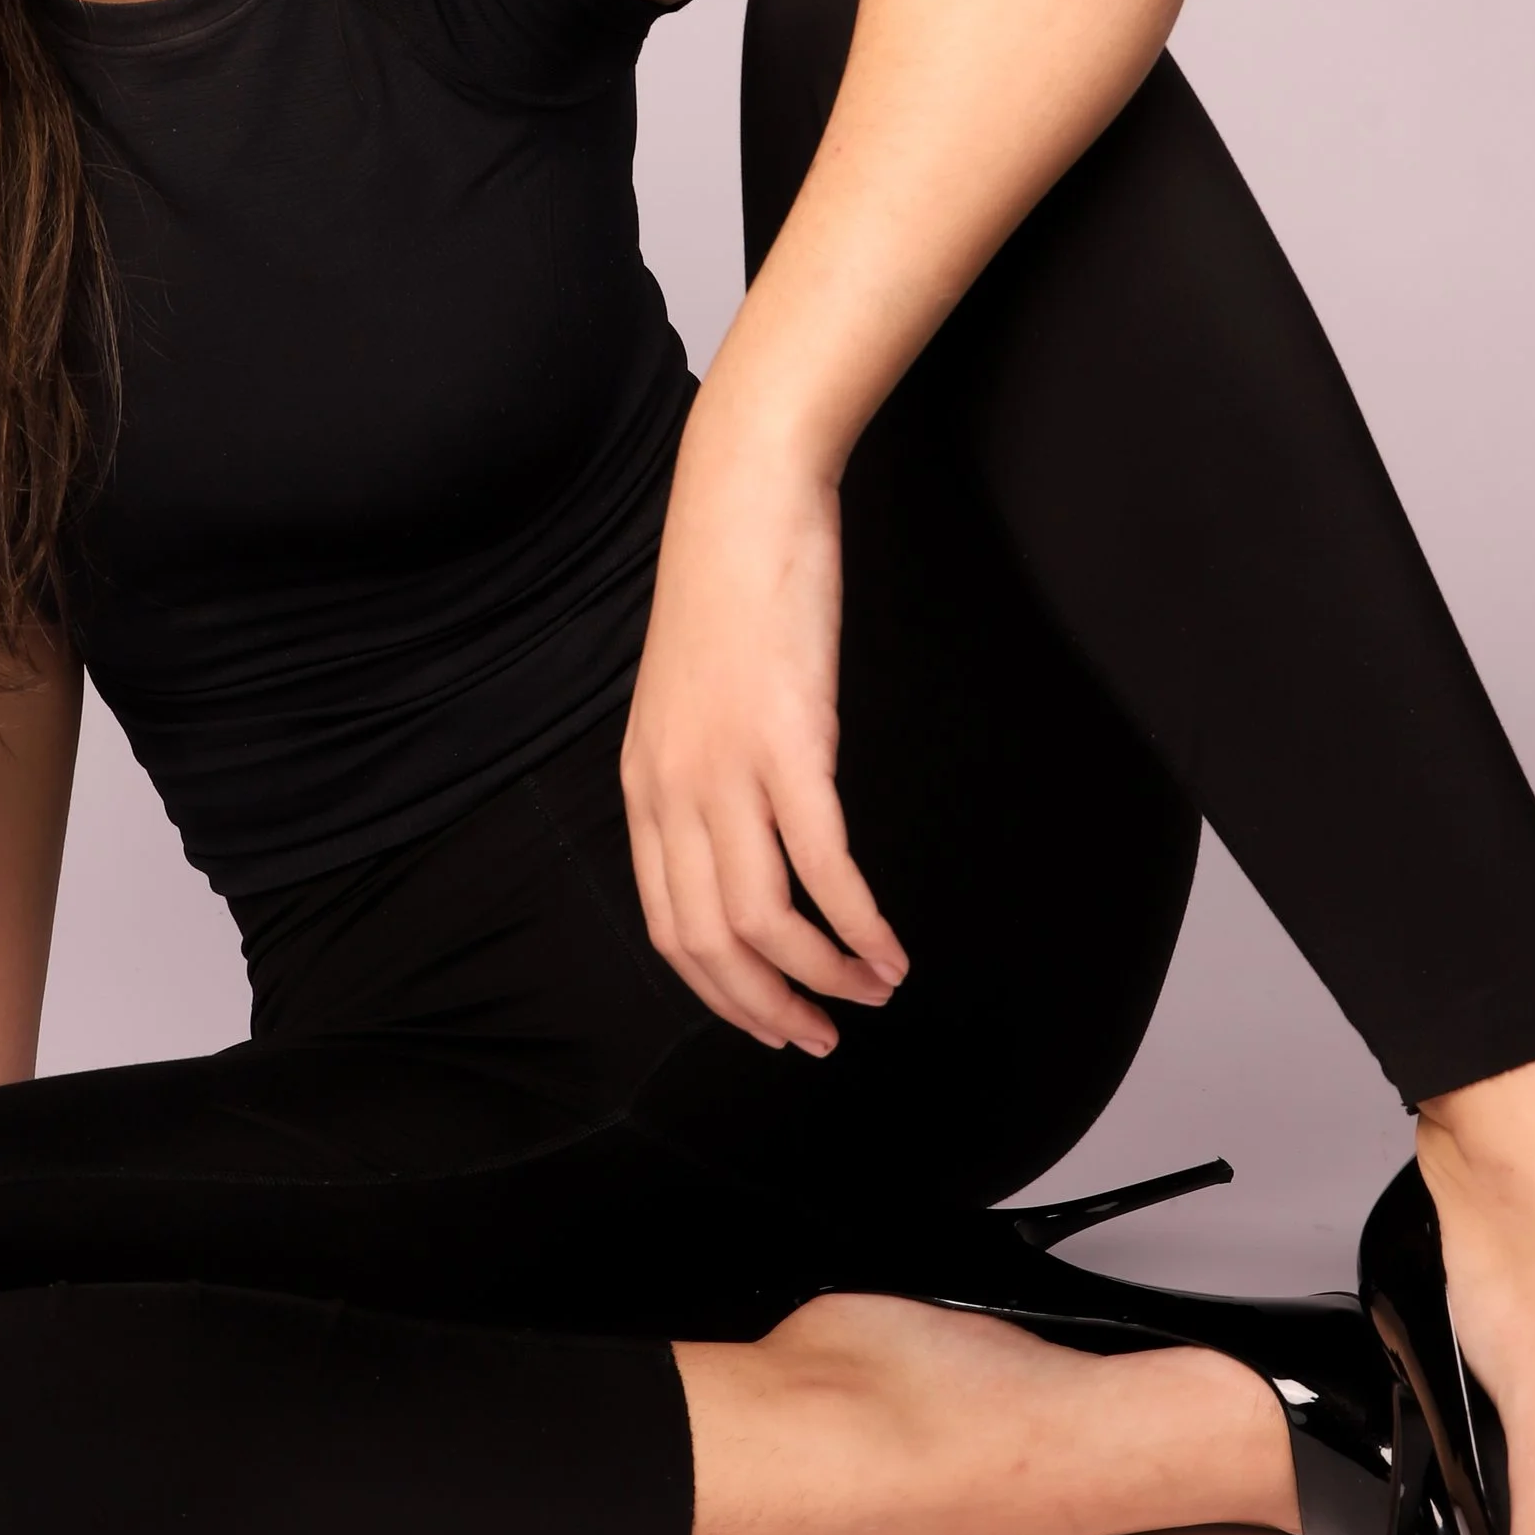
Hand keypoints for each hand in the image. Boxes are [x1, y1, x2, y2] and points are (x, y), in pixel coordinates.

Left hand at [621, 415, 905, 1053]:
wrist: (744, 496)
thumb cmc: (731, 588)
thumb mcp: (691, 696)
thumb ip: (703, 770)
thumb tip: (738, 832)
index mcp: (644, 784)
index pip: (669, 926)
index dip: (721, 993)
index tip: (773, 1022)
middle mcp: (673, 789)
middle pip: (713, 941)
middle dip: (770, 1006)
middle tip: (824, 1037)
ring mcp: (727, 768)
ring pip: (765, 920)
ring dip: (825, 976)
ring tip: (874, 991)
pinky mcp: (790, 742)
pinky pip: (824, 865)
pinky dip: (860, 924)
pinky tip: (890, 949)